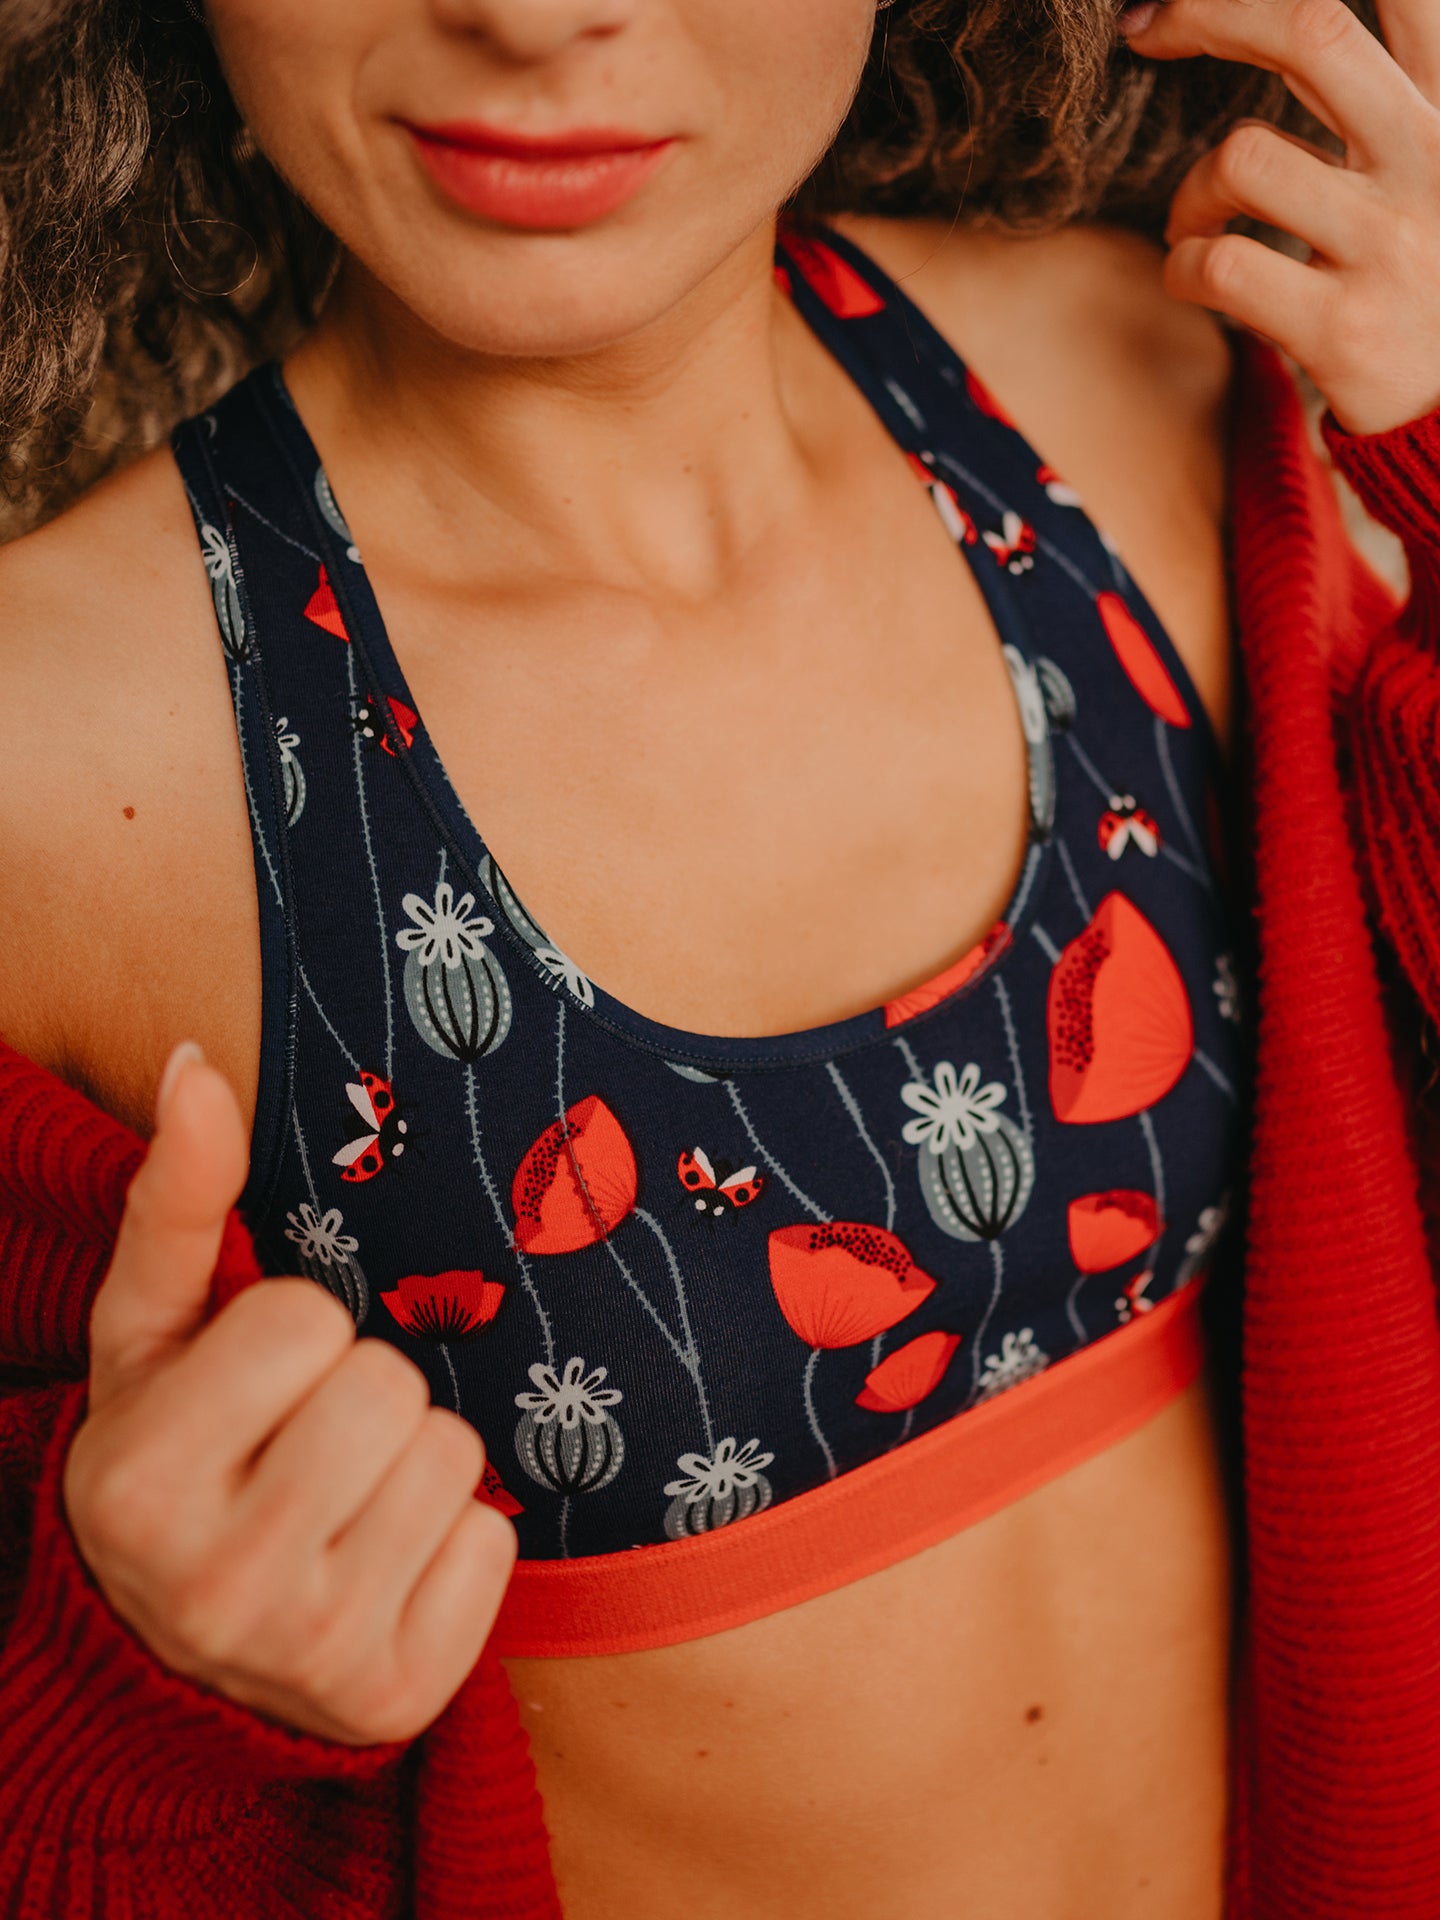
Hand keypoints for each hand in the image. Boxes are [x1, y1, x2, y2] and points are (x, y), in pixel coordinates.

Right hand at [63, 1043, 514, 1744]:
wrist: (186, 1645)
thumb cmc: (182, 1448)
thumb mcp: (151, 1333)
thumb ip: (174, 1201)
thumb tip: (201, 1065)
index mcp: (134, 1484)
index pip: (303, 1323)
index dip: (293, 1330)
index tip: (257, 1376)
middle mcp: (212, 1584)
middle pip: (391, 1388)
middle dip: (362, 1388)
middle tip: (309, 1435)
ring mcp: (310, 1654)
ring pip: (453, 1458)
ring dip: (415, 1456)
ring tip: (346, 1494)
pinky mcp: (399, 1693)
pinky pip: (495, 1543)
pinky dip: (456, 1538)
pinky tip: (388, 1558)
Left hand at [1121, 0, 1439, 433]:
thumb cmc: (1420, 278)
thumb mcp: (1423, 166)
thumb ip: (1380, 87)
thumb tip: (1276, 20)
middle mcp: (1427, 158)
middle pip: (1313, 30)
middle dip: (1210, 10)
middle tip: (1147, 27)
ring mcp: (1387, 242)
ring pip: (1245, 156)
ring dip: (1190, 189)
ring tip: (1194, 226)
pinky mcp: (1343, 326)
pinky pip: (1222, 267)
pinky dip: (1183, 268)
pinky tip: (1195, 277)